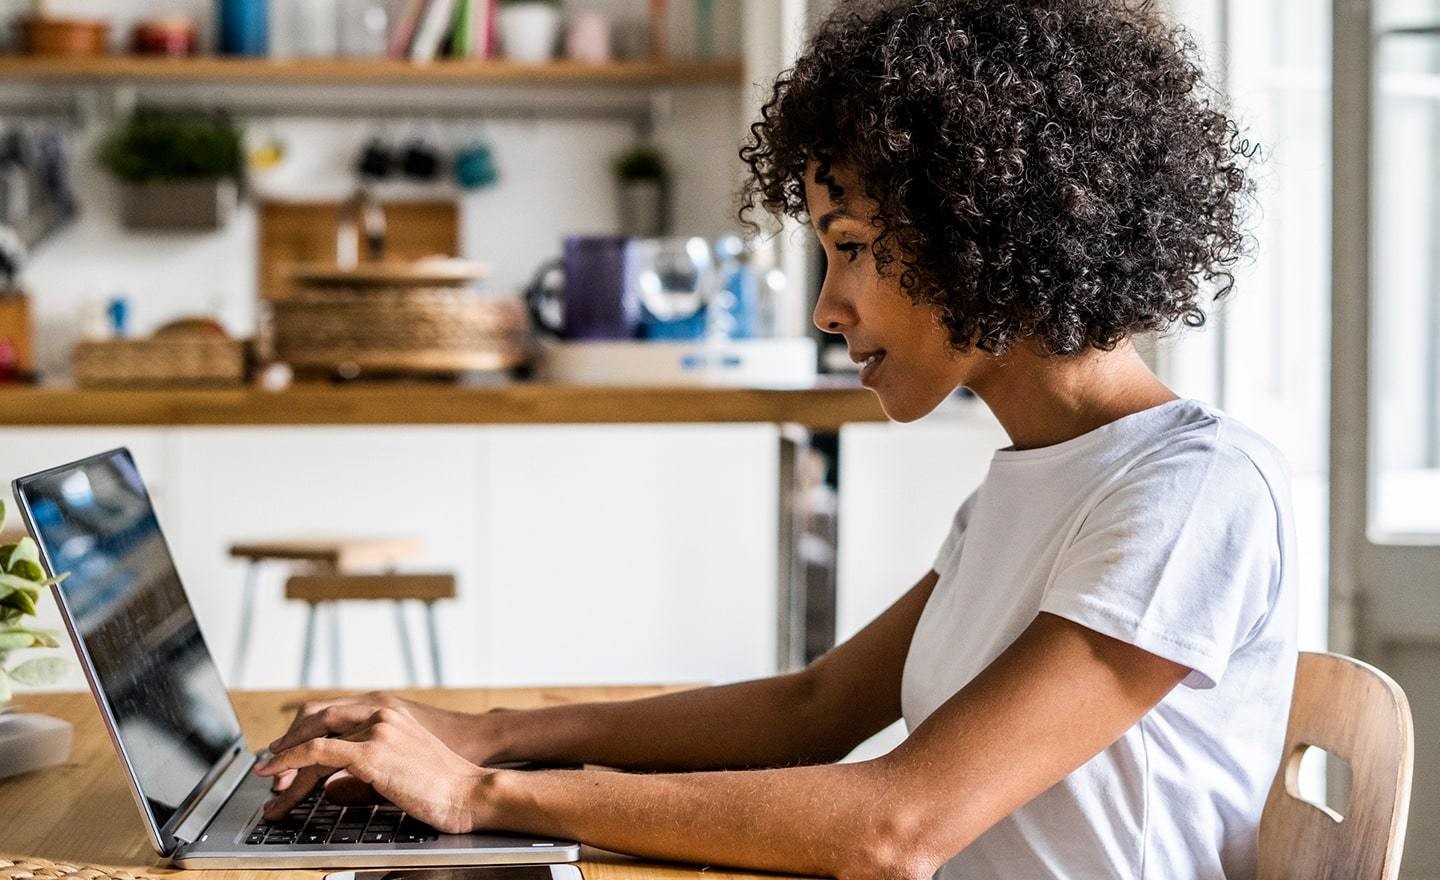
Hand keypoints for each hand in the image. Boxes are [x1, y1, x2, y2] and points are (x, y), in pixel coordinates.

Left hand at [267, 692, 497, 776]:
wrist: (470, 789)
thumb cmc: (443, 783)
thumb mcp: (401, 765)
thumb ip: (367, 767)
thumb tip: (331, 788)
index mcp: (388, 709)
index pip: (333, 710)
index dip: (304, 730)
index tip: (286, 751)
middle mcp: (380, 710)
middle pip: (316, 716)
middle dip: (288, 742)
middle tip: (270, 767)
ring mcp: (376, 728)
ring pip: (314, 737)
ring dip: (285, 762)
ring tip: (269, 785)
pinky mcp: (372, 752)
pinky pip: (318, 753)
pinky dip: (291, 764)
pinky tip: (278, 779)